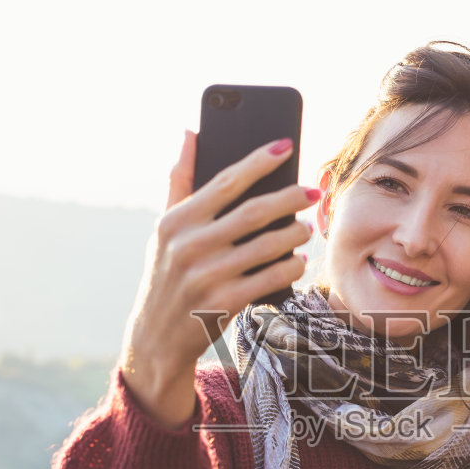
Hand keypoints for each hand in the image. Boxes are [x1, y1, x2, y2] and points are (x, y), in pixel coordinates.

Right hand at [118, 132, 318, 426]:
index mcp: (175, 221)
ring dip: (294, 234)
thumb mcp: (164, 228)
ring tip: (306, 226)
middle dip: (289, 198)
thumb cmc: (166, 271)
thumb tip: (190, 132)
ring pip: (267, 246)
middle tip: (312, 191)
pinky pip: (270, 278)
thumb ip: (179, 180)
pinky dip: (290, 266)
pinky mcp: (224, 303)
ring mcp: (207, 276)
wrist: (157, 336)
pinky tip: (299, 259)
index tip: (285, 146)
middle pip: (253, 212)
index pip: (224, 182)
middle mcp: (189, 246)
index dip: (258, 161)